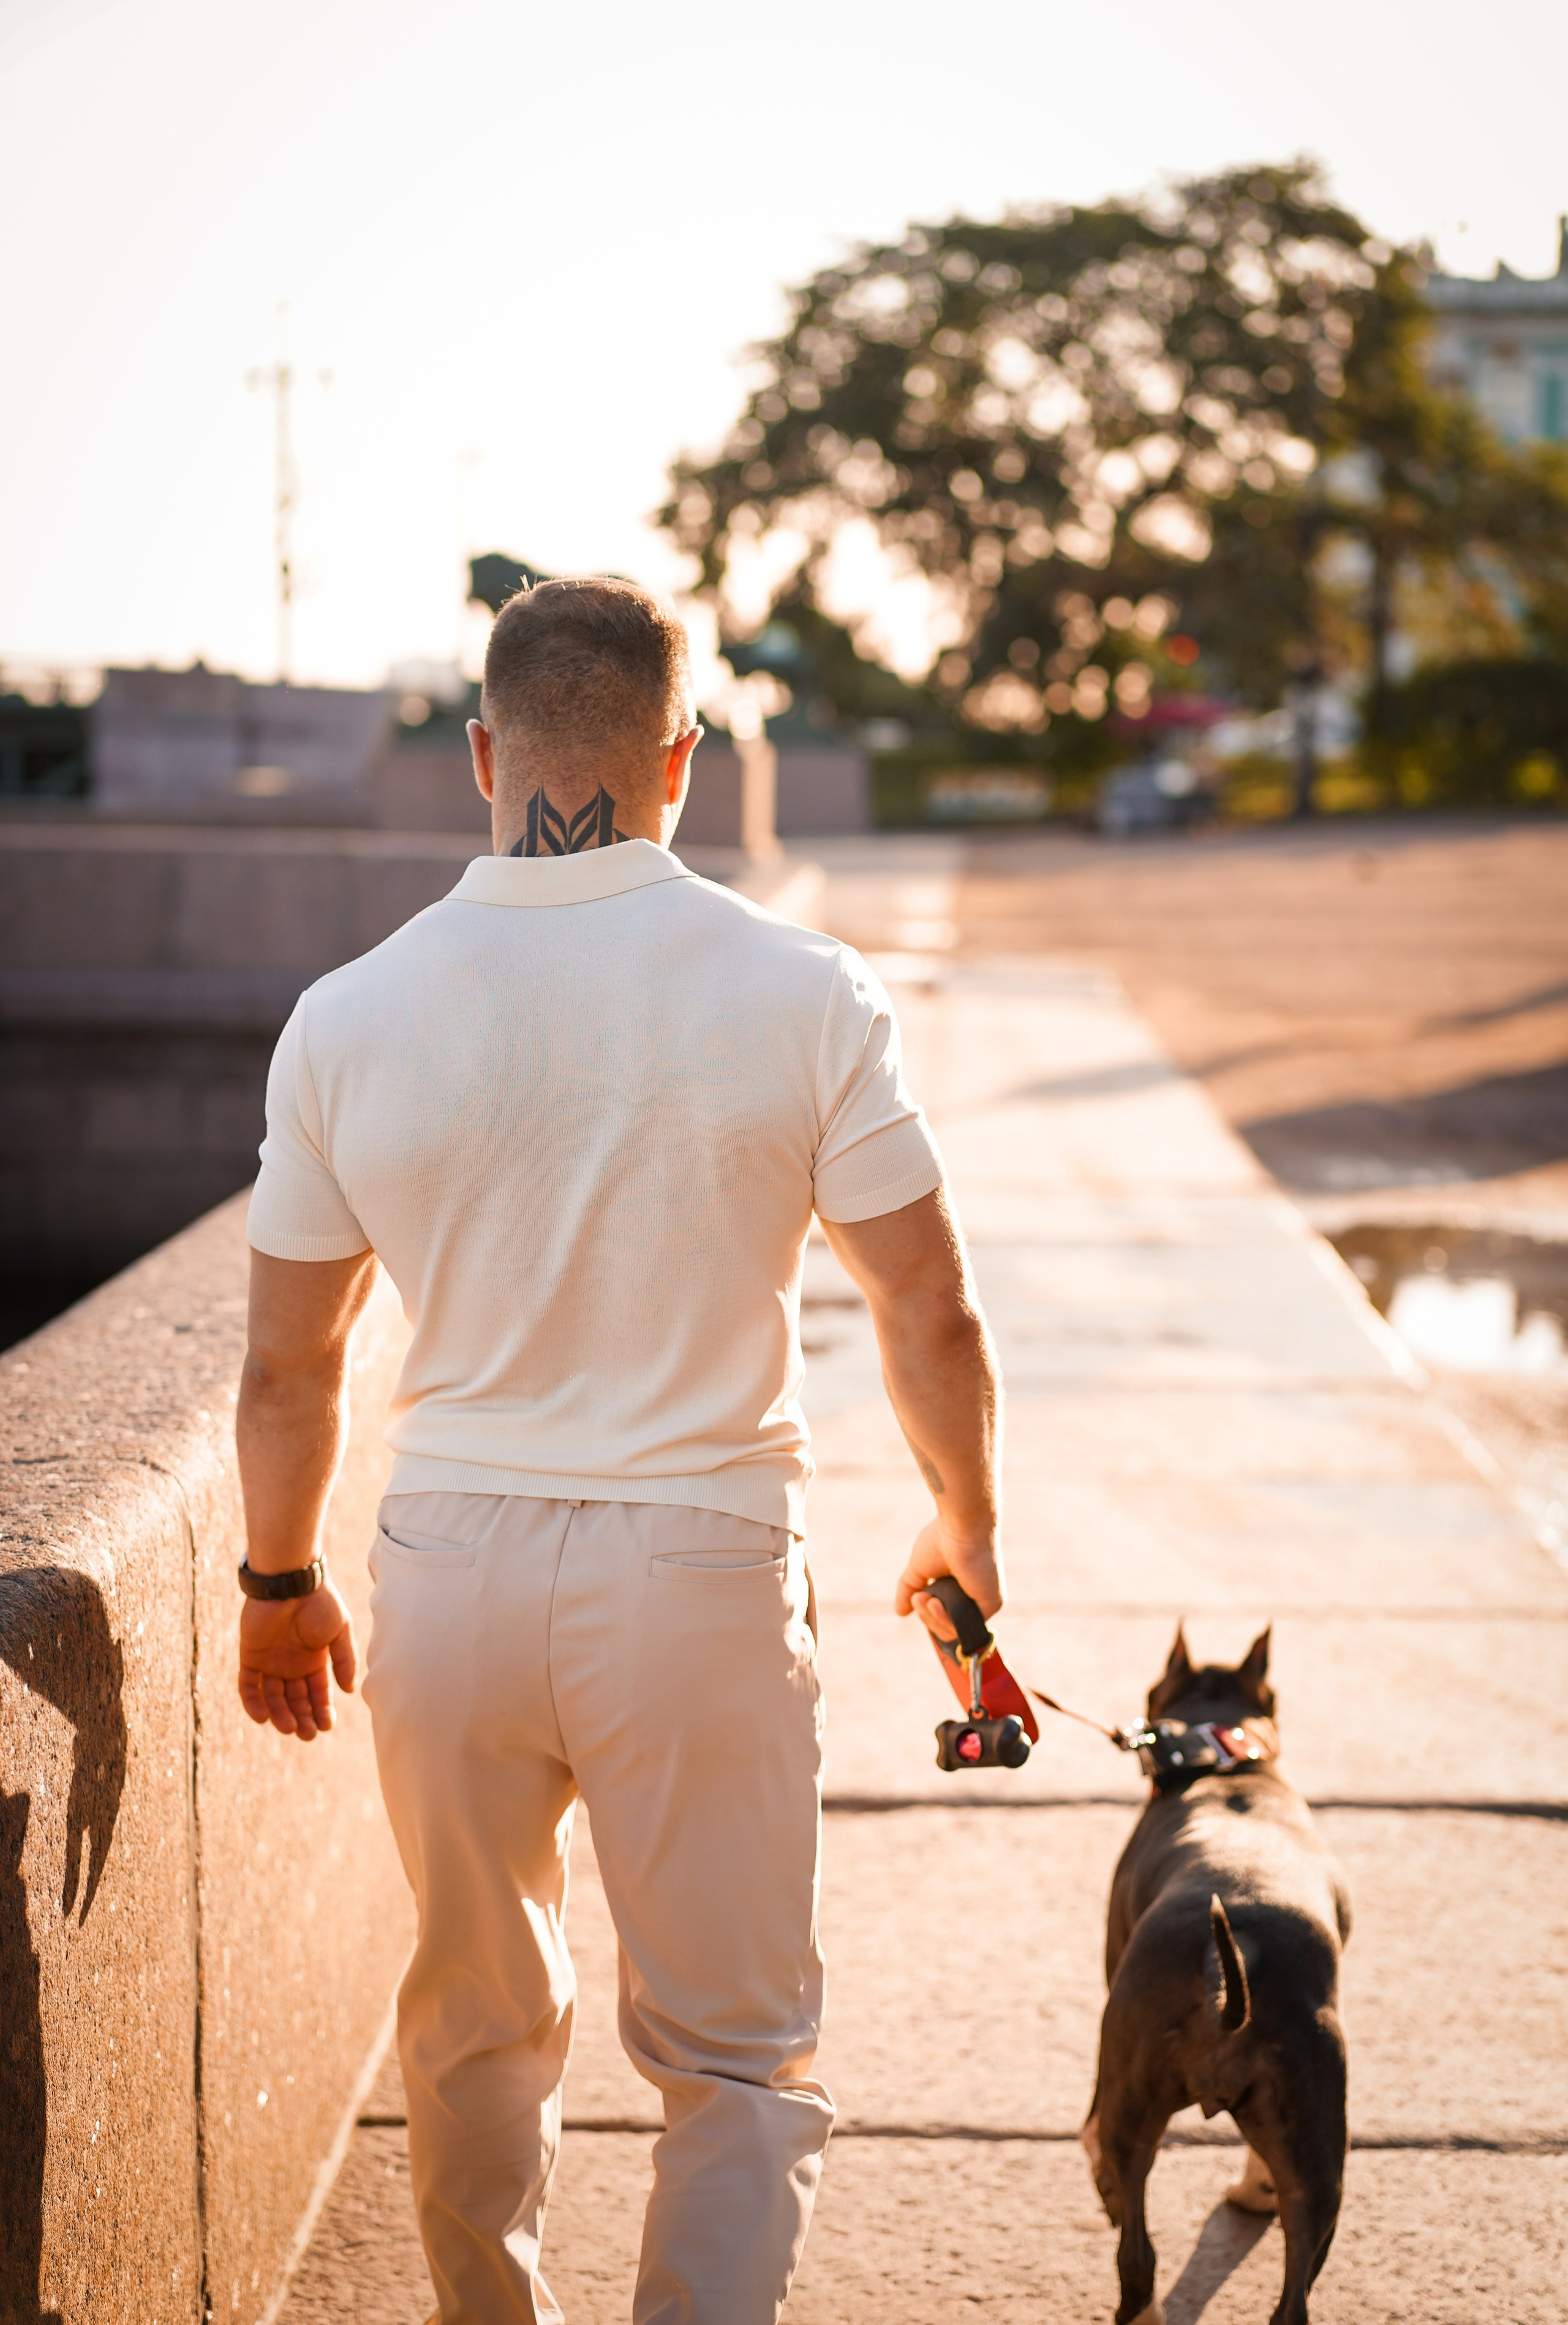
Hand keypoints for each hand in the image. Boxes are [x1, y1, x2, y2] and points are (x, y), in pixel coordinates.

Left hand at [237, 1579, 357, 1741]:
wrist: (291, 1581)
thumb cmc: (320, 1602)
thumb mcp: (340, 1631)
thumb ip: (344, 1660)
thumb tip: (349, 1691)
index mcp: (314, 1659)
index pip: (317, 1692)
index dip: (322, 1710)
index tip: (327, 1726)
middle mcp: (291, 1664)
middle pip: (295, 1699)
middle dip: (302, 1718)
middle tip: (308, 1734)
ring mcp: (269, 1661)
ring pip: (272, 1697)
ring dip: (280, 1714)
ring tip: (289, 1728)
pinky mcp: (250, 1656)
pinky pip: (248, 1685)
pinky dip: (253, 1702)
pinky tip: (263, 1717)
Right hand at [894, 1517, 1002, 1641]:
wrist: (960, 1525)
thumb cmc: (941, 1539)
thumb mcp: (919, 1568)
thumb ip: (909, 1589)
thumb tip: (900, 1612)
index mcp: (959, 1587)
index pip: (942, 1616)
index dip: (927, 1614)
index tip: (916, 1598)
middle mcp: (973, 1596)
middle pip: (946, 1627)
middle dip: (927, 1618)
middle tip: (918, 1598)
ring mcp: (984, 1601)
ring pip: (954, 1630)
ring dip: (933, 1619)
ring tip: (925, 1599)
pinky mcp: (992, 1603)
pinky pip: (966, 1627)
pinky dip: (946, 1621)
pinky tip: (935, 1604)